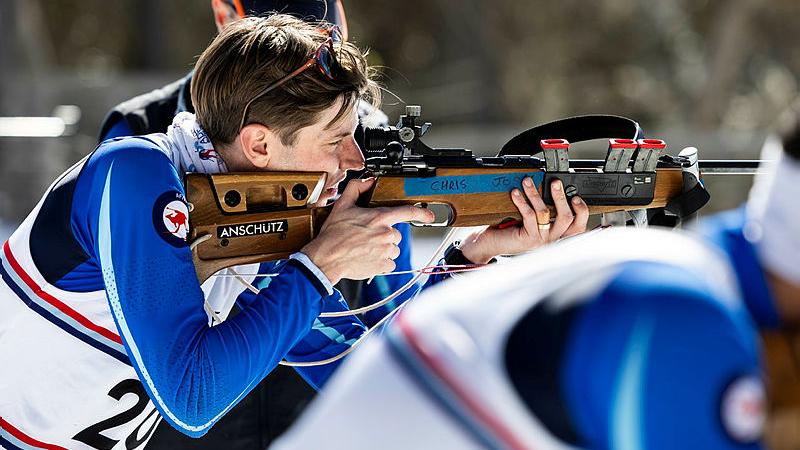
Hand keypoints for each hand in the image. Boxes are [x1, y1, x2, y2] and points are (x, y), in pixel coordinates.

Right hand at [301, 178, 434, 283]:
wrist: (327, 258)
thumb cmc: (333, 234)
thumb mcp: (342, 205)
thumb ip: (356, 188)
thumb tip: (367, 181)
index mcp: (379, 218)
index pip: (407, 212)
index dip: (422, 213)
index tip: (430, 215)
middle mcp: (386, 234)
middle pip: (396, 234)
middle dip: (384, 235)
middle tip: (367, 236)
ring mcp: (386, 251)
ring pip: (393, 249)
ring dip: (383, 249)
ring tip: (365, 248)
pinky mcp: (383, 266)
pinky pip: (389, 263)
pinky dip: (381, 262)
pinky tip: (367, 257)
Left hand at [459, 177, 588, 263]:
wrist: (492, 243)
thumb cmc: (511, 229)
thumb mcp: (533, 218)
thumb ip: (546, 209)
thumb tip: (551, 187)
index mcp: (558, 234)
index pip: (578, 225)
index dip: (582, 212)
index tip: (575, 197)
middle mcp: (553, 239)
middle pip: (567, 218)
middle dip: (560, 197)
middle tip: (555, 183)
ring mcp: (541, 240)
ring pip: (546, 213)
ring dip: (535, 194)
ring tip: (527, 182)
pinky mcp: (529, 239)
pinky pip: (529, 216)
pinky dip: (522, 201)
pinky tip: (516, 193)